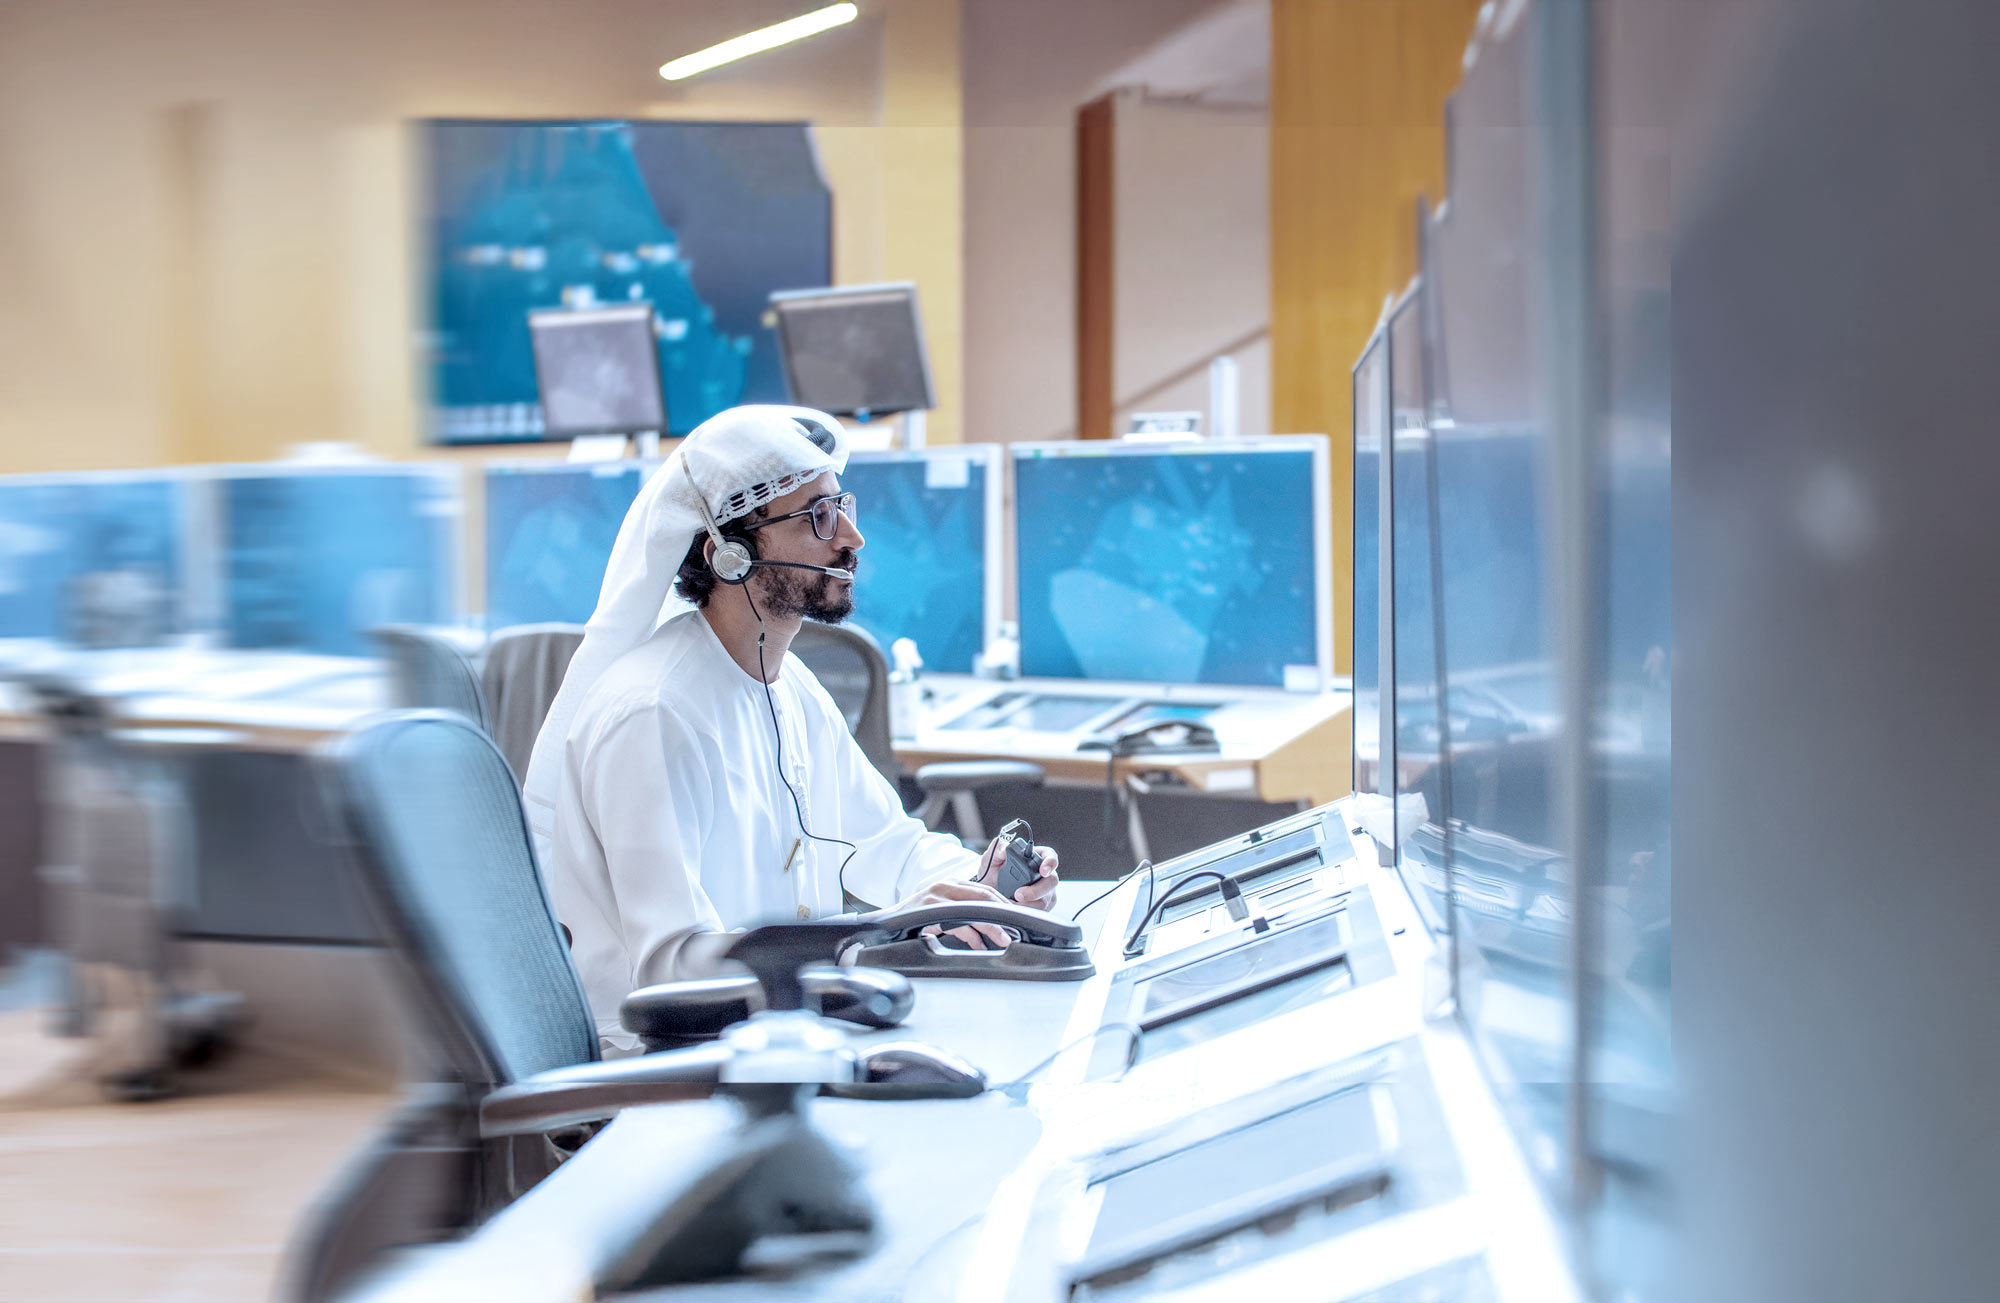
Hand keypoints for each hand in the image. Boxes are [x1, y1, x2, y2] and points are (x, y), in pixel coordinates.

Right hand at [896, 877, 1013, 950]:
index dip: (1003, 904)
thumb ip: (964, 915)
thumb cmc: (919, 919)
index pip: (986, 890)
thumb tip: (989, 931)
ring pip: (975, 909)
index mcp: (952, 883)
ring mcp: (938, 895)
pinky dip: (972, 937)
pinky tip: (978, 945)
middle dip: (1003, 914)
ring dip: (992, 927)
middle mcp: (946, 885)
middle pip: (985, 896)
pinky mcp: (931, 908)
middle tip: (1014, 930)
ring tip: (1003, 939)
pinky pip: (959, 923)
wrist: (889, 922)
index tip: (1016, 917)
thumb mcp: (944, 911)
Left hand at [976, 836, 1059, 910]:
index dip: (1050, 863)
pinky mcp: (1041, 906)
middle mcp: (1044, 874)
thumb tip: (1003, 850)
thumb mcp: (991, 857)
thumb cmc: (993, 870)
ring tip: (1011, 903)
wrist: (989, 889)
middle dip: (1036, 890)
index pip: (1050, 856)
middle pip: (1051, 881)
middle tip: (1019, 894)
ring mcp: (1045, 891)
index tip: (1043, 870)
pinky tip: (1014, 910)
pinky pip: (1039, 911)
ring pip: (1046, 899)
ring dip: (1029, 904)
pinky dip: (1027, 912)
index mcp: (1036, 856)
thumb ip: (997, 849)